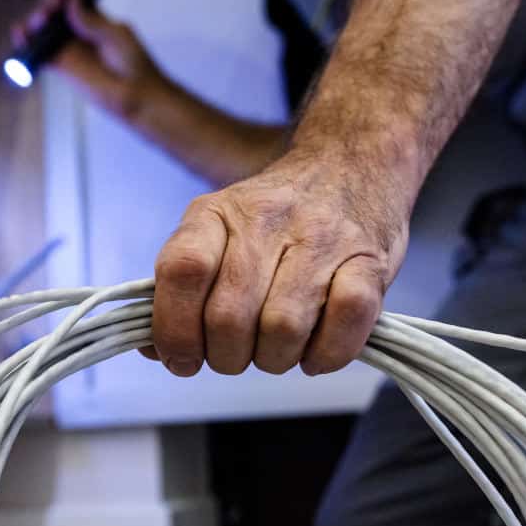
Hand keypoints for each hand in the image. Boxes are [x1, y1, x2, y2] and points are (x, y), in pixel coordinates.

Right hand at [12, 0, 166, 120]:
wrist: (136, 96)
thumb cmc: (134, 65)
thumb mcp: (115, 35)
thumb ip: (91, 20)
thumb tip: (72, 0)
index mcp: (94, 19)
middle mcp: (79, 32)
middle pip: (54, 13)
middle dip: (48, 7)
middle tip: (49, 11)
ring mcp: (70, 50)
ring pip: (44, 31)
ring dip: (34, 23)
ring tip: (36, 24)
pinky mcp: (63, 67)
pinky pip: (40, 53)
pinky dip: (28, 45)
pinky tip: (20, 36)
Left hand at [147, 145, 408, 376]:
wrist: (349, 166)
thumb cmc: (273, 222)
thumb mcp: (215, 235)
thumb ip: (181, 290)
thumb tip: (155, 350)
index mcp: (215, 213)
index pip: (182, 271)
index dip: (174, 329)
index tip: (183, 359)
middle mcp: (267, 219)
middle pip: (230, 317)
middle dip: (227, 357)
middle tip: (237, 353)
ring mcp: (323, 239)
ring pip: (283, 328)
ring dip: (274, 359)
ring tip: (277, 349)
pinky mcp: (370, 262)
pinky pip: (345, 322)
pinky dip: (325, 354)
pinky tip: (315, 351)